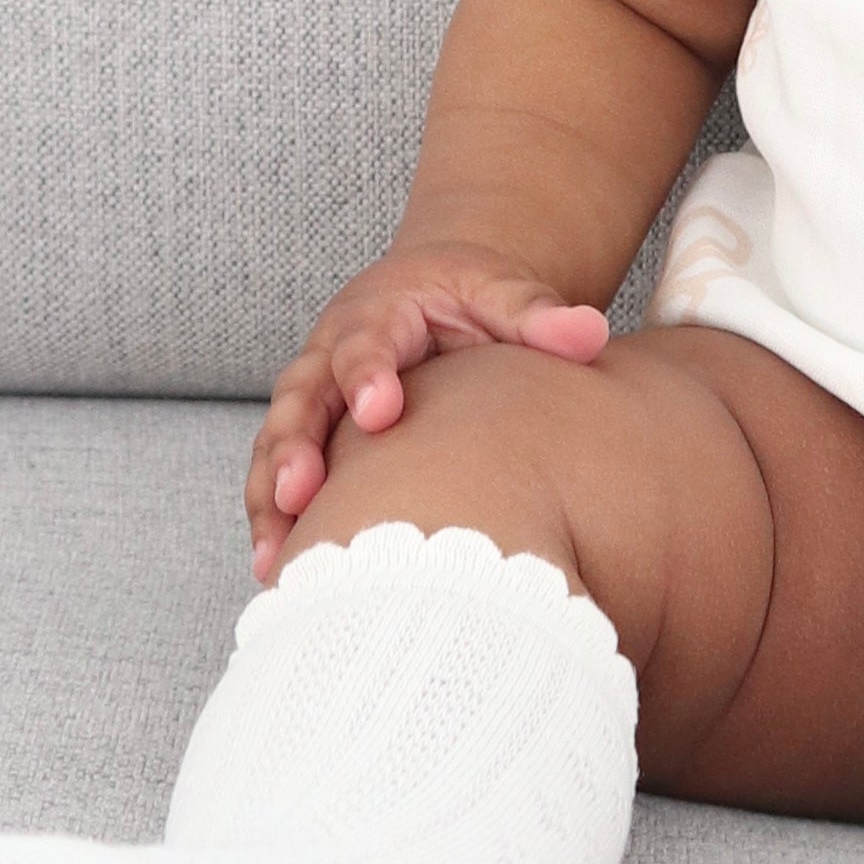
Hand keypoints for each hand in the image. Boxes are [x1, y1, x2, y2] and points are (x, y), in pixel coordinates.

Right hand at [243, 246, 610, 580]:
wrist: (438, 298)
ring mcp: (315, 400)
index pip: (364, 343)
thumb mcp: (502, 292)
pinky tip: (280, 571)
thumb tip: (591, 333)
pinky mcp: (310, 439)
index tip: (380, 411)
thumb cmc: (471, 300)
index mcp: (377, 313)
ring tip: (279, 556)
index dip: (367, 375)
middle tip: (301, 491)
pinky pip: (279, 480)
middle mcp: (329, 356)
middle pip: (300, 400)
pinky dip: (274, 522)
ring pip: (277, 445)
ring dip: (272, 498)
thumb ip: (537, 314)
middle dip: (294, 447)